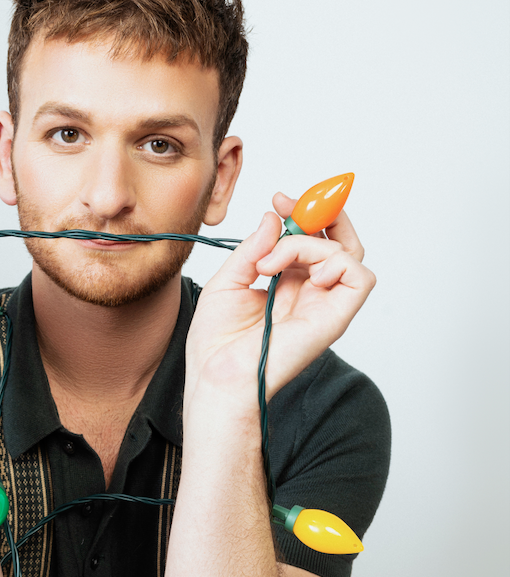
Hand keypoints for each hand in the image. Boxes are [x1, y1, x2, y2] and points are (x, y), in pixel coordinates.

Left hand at [185, 191, 374, 409]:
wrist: (217, 377)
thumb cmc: (217, 343)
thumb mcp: (228, 281)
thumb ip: (253, 248)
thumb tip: (274, 218)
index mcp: (289, 285)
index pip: (315, 240)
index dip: (304, 213)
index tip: (279, 199)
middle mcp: (311, 294)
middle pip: (342, 241)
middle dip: (321, 212)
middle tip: (290, 204)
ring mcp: (325, 306)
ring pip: (347, 252)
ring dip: (308, 243)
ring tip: (270, 262)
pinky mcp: (335, 319)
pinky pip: (359, 277)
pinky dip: (333, 261)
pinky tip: (295, 275)